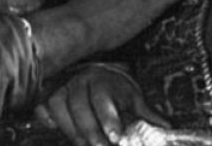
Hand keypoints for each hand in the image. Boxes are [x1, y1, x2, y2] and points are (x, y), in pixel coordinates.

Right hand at [35, 64, 168, 145]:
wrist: (98, 72)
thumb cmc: (116, 89)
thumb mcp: (133, 98)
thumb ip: (146, 114)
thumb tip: (167, 128)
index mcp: (103, 81)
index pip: (104, 101)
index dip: (108, 120)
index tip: (115, 138)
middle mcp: (81, 82)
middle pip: (81, 108)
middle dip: (90, 132)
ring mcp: (64, 87)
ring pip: (61, 108)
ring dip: (71, 130)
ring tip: (84, 145)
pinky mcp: (51, 95)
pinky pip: (44, 106)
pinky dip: (47, 118)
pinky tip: (54, 128)